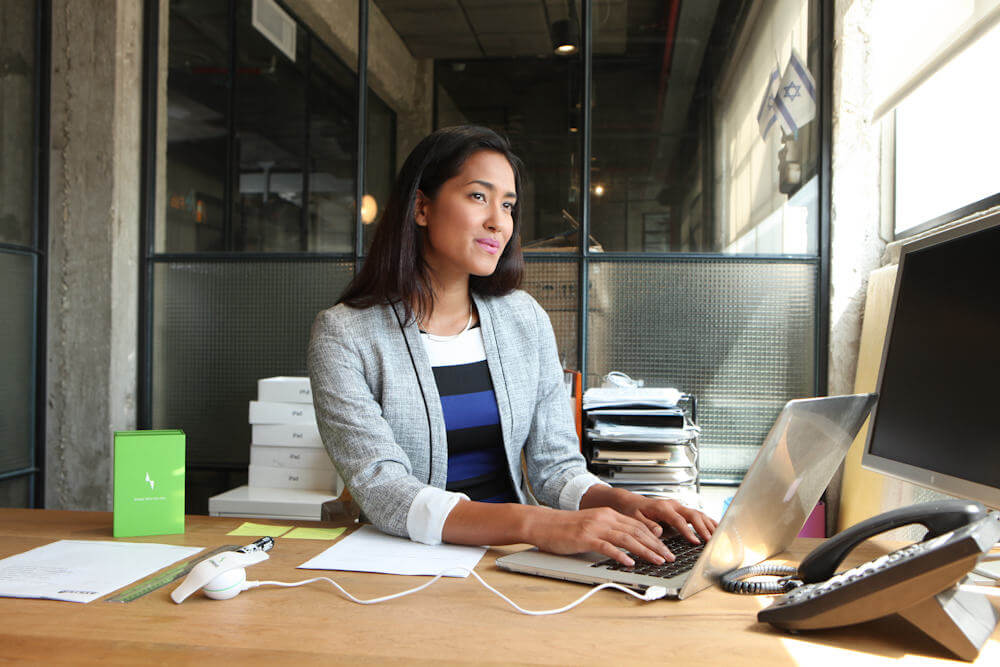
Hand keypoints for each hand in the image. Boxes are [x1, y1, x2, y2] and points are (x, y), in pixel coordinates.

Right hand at [523, 506, 672, 566]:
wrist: (543, 523)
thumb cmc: (565, 528)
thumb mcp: (592, 524)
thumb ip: (609, 531)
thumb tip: (628, 545)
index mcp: (608, 514)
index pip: (638, 525)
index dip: (655, 538)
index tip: (666, 549)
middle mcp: (604, 518)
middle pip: (637, 531)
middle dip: (656, 545)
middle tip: (668, 557)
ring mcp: (595, 527)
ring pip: (627, 538)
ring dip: (645, 551)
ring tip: (657, 561)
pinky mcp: (585, 538)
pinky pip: (607, 546)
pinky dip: (620, 555)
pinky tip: (629, 563)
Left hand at [614, 492, 717, 549]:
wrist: (630, 502)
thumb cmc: (633, 510)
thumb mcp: (635, 518)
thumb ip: (647, 525)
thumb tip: (658, 532)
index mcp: (662, 507)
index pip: (678, 520)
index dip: (688, 531)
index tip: (695, 541)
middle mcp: (672, 505)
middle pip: (693, 515)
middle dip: (703, 528)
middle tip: (711, 541)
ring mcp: (678, 506)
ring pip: (698, 514)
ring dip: (709, 525)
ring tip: (718, 536)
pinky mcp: (681, 510)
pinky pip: (697, 515)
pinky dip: (707, 521)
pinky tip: (715, 528)